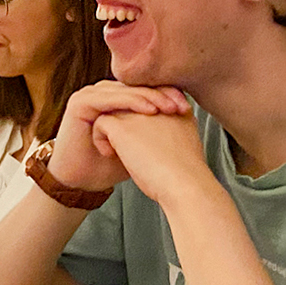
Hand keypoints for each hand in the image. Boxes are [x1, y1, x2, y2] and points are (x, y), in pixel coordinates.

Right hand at [49, 81, 190, 191]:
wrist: (82, 182)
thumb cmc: (110, 165)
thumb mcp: (140, 143)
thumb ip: (156, 126)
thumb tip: (188, 118)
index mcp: (116, 99)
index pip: (145, 89)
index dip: (167, 95)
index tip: (187, 109)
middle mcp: (103, 93)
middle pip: (137, 87)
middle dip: (162, 95)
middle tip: (181, 106)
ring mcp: (90, 95)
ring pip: (126, 91)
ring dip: (150, 98)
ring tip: (168, 108)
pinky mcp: (80, 102)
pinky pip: (111, 99)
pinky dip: (131, 103)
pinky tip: (149, 111)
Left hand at [90, 109, 212, 207]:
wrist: (185, 184)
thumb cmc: (184, 172)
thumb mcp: (184, 142)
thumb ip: (171, 129)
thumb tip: (153, 132)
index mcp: (175, 104)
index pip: (147, 100)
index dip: (137, 118)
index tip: (140, 142)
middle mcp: (156, 102)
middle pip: (129, 102)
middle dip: (121, 122)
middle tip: (122, 145)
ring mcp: (139, 112)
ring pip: (112, 109)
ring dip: (110, 130)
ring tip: (115, 150)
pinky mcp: (123, 126)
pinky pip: (101, 123)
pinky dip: (100, 138)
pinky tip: (110, 154)